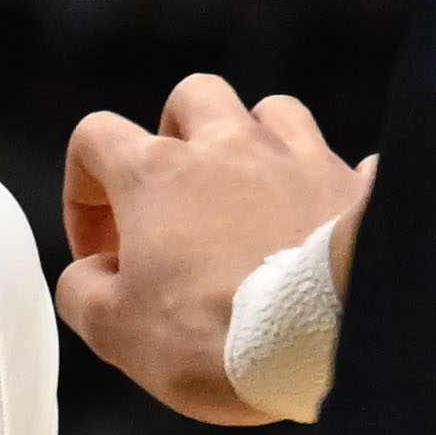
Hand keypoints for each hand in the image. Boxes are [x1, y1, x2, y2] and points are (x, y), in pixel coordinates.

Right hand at [57, 76, 367, 425]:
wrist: (327, 337)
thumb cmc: (214, 336)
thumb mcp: (113, 329)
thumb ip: (81, 289)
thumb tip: (91, 273)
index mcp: (156, 174)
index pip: (95, 137)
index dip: (86, 191)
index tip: (104, 251)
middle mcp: (228, 147)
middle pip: (192, 97)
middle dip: (177, 137)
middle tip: (179, 202)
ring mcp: (299, 159)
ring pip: (273, 113)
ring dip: (255, 147)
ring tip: (252, 203)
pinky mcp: (354, 186)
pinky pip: (350, 165)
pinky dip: (332, 188)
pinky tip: (328, 223)